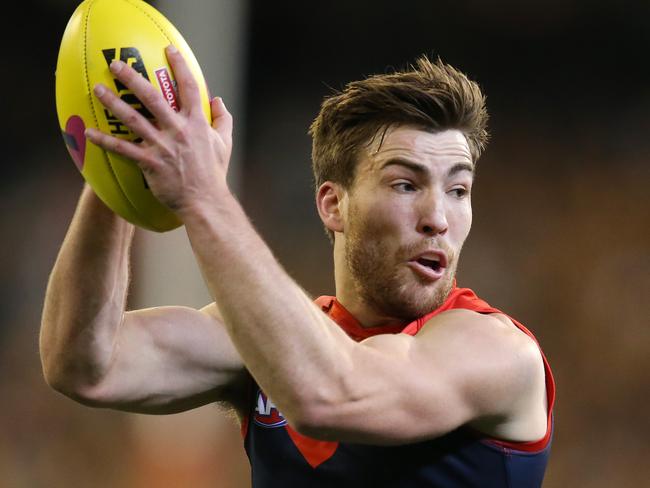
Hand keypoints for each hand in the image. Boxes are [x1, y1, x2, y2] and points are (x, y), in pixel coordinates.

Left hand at [85, 45, 232, 215]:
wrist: (205, 201)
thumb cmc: (214, 173)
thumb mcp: (225, 143)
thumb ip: (223, 119)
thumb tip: (217, 100)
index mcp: (197, 123)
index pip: (189, 88)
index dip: (180, 66)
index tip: (169, 50)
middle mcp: (178, 130)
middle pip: (152, 97)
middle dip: (132, 78)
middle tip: (116, 64)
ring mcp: (163, 146)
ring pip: (133, 119)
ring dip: (113, 103)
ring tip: (97, 90)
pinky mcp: (150, 163)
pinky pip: (123, 149)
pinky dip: (105, 141)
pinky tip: (89, 133)